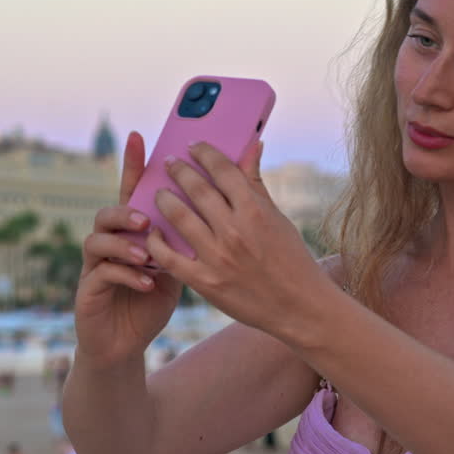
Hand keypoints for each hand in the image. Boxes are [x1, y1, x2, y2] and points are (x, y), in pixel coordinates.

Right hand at [73, 131, 180, 366]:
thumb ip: (190, 233)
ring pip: (98, 239)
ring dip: (124, 243)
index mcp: (133, 232)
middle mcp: (110, 242)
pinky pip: (102, 274)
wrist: (126, 341)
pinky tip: (147, 281)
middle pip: (109, 212)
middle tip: (148, 215)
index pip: (132, 192)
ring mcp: (95, 265)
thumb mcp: (178, 264)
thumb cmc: (153, 298)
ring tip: (147, 252)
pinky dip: (126, 275)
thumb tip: (220, 199)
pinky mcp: (88, 290)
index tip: (139, 136)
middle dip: (128, 210)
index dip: (132, 164)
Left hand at [145, 141, 329, 337]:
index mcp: (255, 211)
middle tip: (170, 163)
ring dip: (164, 199)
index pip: (223, 170)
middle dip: (180, 171)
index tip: (194, 146)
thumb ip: (257, 184)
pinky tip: (155, 232)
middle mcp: (234, 231)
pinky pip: (169, 257)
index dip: (205, 153)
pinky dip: (157, 241)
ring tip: (159, 193)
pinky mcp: (205, 282)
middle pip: (197, 189)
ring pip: (178, 217)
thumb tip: (252, 146)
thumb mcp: (278, 219)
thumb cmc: (292, 259)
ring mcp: (217, 257)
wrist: (299, 307)